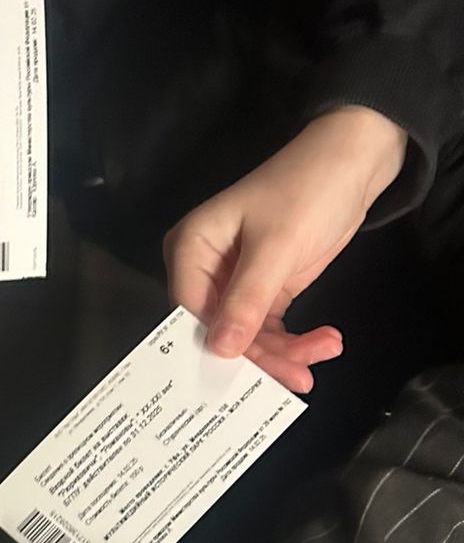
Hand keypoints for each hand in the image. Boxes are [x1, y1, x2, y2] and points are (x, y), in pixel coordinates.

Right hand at [164, 107, 406, 392]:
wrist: (354, 164)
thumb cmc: (306, 190)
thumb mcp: (277, 246)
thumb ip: (247, 300)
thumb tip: (220, 349)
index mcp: (191, 249)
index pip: (189, 312)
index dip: (214, 346)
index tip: (244, 377)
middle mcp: (204, 270)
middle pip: (218, 330)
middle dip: (259, 356)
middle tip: (295, 379)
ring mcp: (233, 283)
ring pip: (247, 336)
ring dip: (284, 353)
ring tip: (320, 356)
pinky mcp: (264, 291)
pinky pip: (269, 329)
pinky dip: (295, 342)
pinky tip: (323, 344)